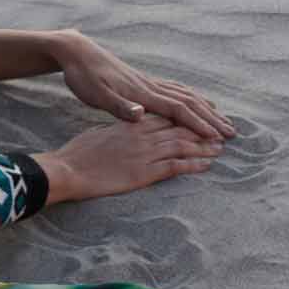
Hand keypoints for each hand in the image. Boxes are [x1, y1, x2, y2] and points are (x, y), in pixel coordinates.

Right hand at [38, 114, 228, 205]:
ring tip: (220, 147)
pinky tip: (207, 164)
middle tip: (219, 132)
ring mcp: (144, 152)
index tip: (200, 118)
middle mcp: (142, 134)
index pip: (165, 116)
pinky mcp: (144, 172)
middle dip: (201, 130)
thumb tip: (127, 126)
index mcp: (131, 123)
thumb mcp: (100, 132)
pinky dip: (194, 164)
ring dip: (204, 146)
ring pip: (182, 145)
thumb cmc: (78, 152)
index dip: (185, 118)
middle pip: (179, 129)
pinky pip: (175, 166)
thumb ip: (119, 128)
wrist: (69, 169)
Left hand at [58, 37, 234, 145]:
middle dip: (211, 118)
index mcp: (142, 93)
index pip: (178, 110)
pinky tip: (195, 101)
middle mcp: (151, 86)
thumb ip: (119, 106)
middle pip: (189, 102)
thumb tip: (141, 115)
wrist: (78, 52)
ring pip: (185, 95)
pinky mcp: (144, 80)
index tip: (216, 137)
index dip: (198, 124)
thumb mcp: (96, 95)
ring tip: (222, 118)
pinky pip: (175, 90)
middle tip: (232, 132)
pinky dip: (191, 97)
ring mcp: (149, 82)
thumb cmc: (84, 77)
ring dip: (205, 108)